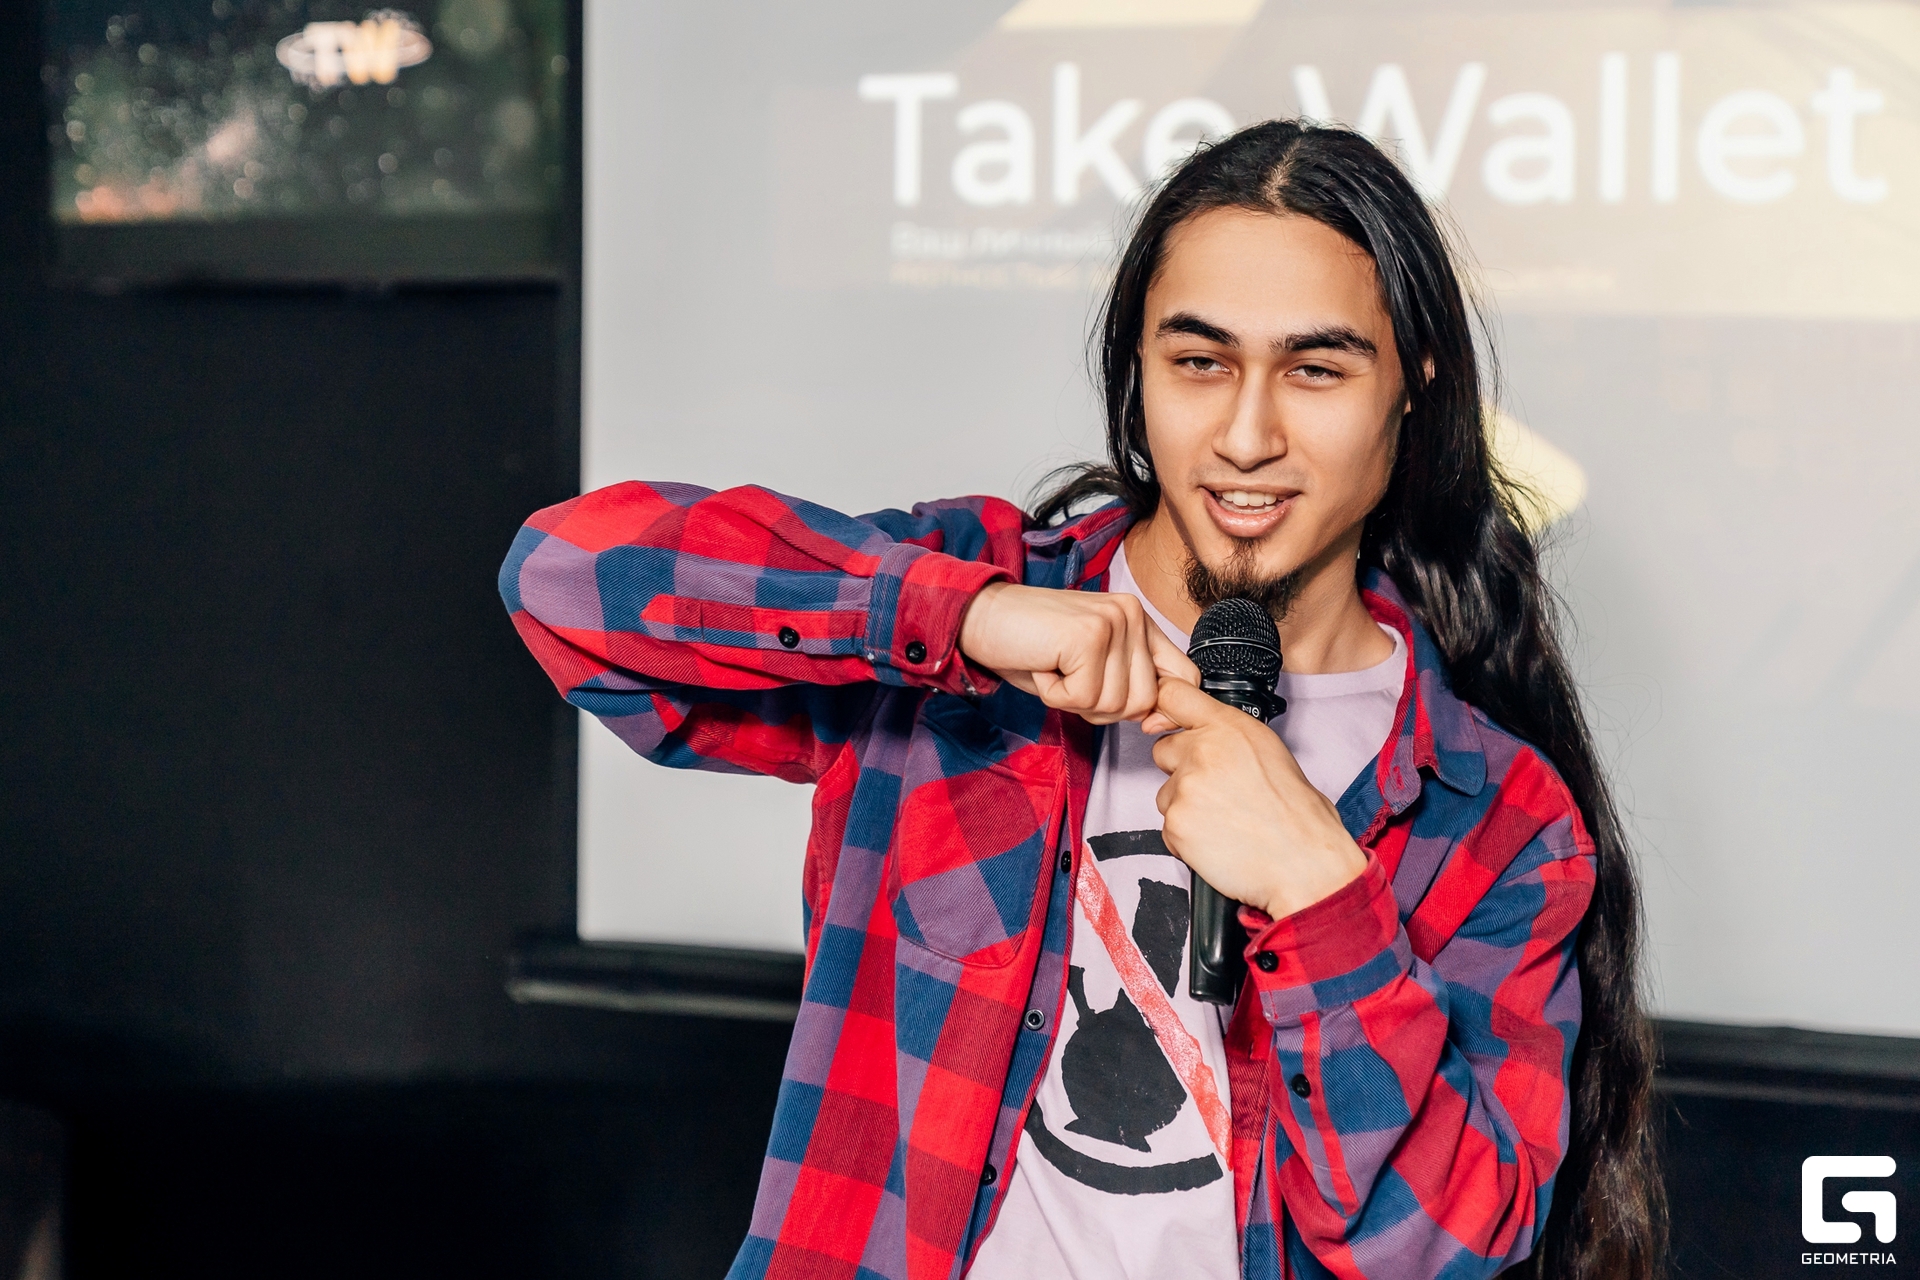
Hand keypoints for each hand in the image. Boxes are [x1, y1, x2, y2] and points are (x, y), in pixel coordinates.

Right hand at [958, 582, 1199, 723]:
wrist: (979, 617)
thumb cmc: (1030, 647)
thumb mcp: (1088, 667)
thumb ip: (1127, 684)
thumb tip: (1159, 720)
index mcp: (1138, 620)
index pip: (1184, 675)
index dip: (1163, 708)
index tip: (1140, 721)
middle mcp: (1132, 614)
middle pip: (1145, 701)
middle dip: (1102, 707)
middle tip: (1068, 679)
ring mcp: (1113, 622)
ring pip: (1116, 704)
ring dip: (1076, 701)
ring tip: (1053, 668)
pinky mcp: (1088, 636)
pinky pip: (1084, 698)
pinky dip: (1056, 695)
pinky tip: (1042, 666)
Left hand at [1144, 677, 1367, 919]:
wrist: (1306, 863)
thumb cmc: (1300, 816)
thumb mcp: (1271, 753)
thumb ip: (1230, 739)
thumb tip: (1205, 738)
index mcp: (1231, 728)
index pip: (1173, 696)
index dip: (1165, 710)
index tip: (1161, 720)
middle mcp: (1204, 751)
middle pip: (1163, 750)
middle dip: (1181, 769)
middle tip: (1216, 792)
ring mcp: (1186, 788)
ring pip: (1166, 794)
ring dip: (1186, 807)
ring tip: (1225, 822)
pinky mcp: (1176, 823)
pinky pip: (1169, 828)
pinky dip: (1187, 838)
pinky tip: (1219, 842)